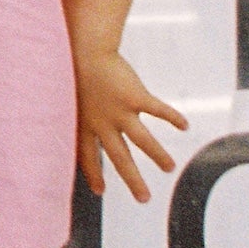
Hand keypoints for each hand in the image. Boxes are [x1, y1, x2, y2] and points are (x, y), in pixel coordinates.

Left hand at [75, 44, 184, 200]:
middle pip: (120, 158)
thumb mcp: (68, 95)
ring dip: (158, 155)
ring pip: (143, 140)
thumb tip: (64, 113)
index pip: (88, 156)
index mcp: (85, 123)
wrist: (84, 48)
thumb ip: (74, 110)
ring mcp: (121, 111)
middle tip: (144, 199)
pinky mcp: (136, 97)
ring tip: (169, 168)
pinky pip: (158, 110)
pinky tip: (184, 125)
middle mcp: (104, 123)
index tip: (100, 191)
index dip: (93, 174)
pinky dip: (172, 117)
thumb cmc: (76, 68)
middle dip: (133, 180)